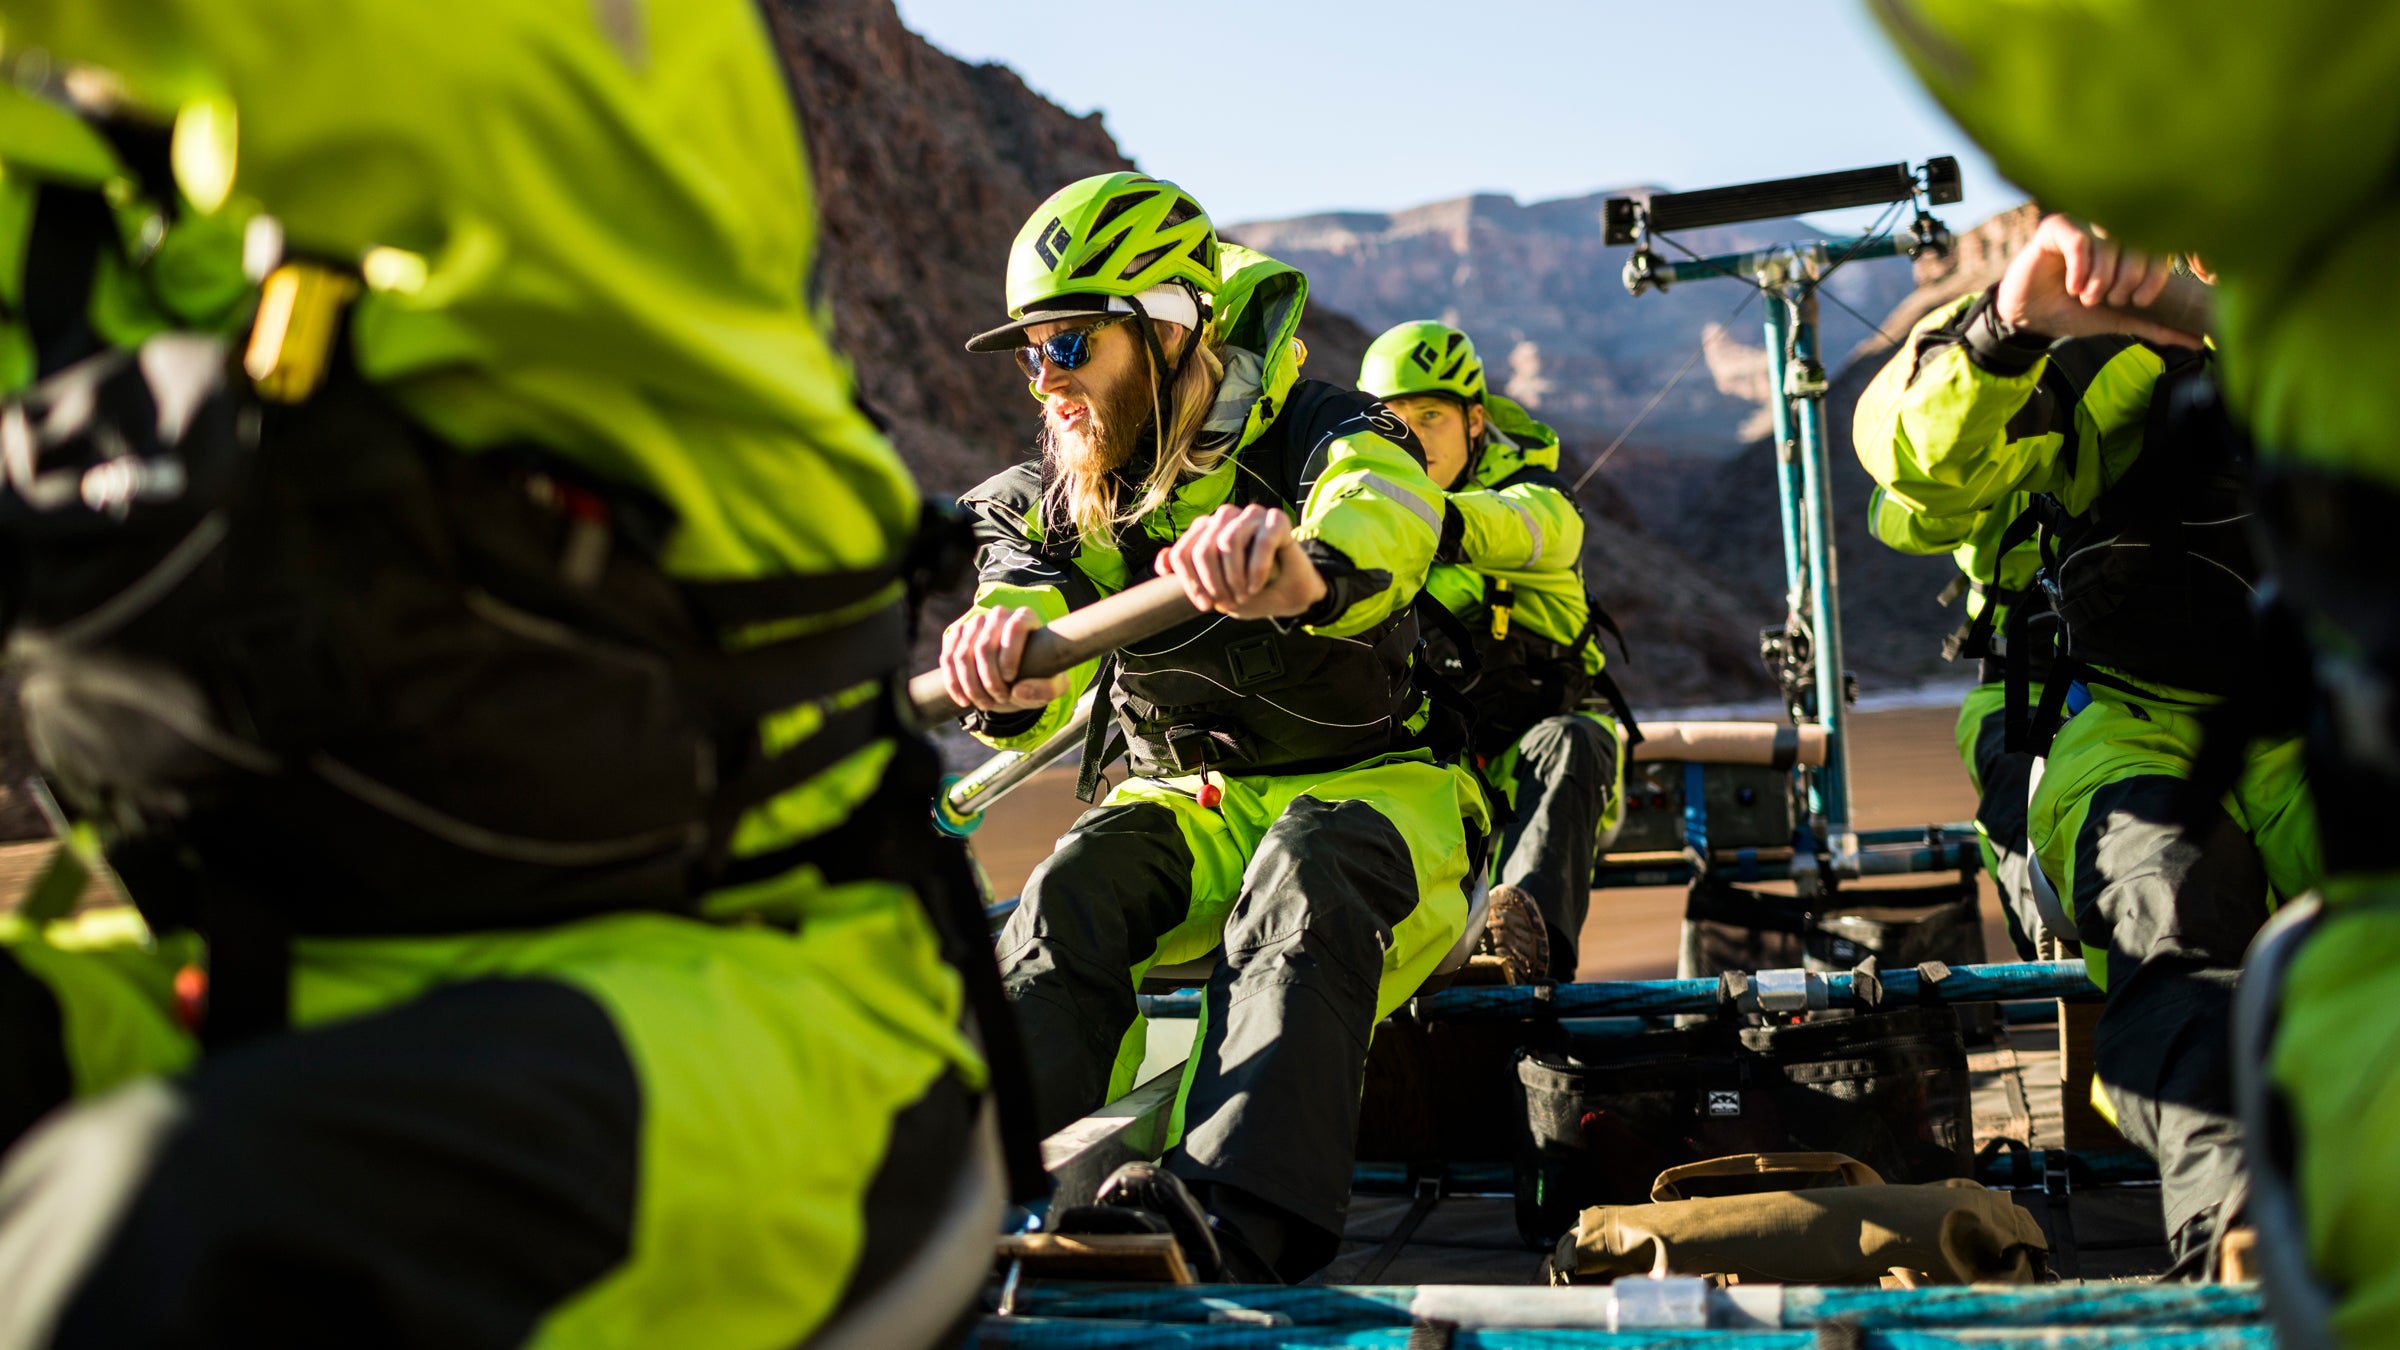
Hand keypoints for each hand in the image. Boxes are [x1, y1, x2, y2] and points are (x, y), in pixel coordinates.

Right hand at [940, 605, 1060, 712]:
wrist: (1014, 681)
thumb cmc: (1037, 678)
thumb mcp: (1053, 687)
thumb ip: (1047, 689)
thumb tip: (1019, 689)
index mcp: (1026, 617)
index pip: (1015, 627)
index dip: (1009, 655)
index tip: (1011, 679)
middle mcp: (999, 614)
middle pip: (984, 644)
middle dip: (989, 679)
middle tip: (1000, 699)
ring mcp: (975, 623)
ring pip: (962, 654)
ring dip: (971, 685)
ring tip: (985, 703)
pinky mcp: (956, 635)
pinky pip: (947, 658)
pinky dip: (954, 683)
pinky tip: (964, 700)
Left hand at [1157, 504, 1327, 618]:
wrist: (1291, 592)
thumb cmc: (1251, 587)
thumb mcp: (1215, 587)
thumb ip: (1188, 573)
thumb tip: (1161, 563)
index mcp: (1206, 529)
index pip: (1183, 552)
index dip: (1190, 582)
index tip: (1205, 605)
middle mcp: (1225, 516)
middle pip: (1203, 549)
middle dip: (1213, 583)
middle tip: (1227, 603)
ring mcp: (1251, 514)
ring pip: (1228, 541)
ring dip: (1234, 576)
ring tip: (1243, 595)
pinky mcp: (1277, 519)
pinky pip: (1260, 541)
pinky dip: (1257, 569)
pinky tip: (1257, 586)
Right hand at [1995, 214, 2203, 347]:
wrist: (2031, 319)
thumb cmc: (2073, 313)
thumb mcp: (2120, 320)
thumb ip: (2158, 327)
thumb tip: (2200, 343)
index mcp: (2129, 247)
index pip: (2159, 249)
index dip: (2154, 277)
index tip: (2138, 302)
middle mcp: (2108, 231)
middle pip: (2136, 245)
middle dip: (2125, 281)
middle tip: (2106, 299)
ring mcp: (2084, 226)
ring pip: (2108, 244)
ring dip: (2100, 279)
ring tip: (2085, 295)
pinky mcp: (2056, 228)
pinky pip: (2080, 240)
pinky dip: (2081, 268)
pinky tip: (2073, 286)